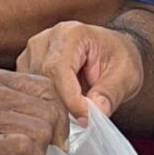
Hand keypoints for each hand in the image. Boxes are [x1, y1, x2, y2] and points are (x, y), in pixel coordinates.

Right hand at [16, 20, 144, 124]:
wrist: (112, 52)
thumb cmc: (120, 59)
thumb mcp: (127, 75)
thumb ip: (110, 93)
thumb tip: (94, 112)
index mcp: (71, 34)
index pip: (58, 70)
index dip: (70, 99)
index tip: (87, 119)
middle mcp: (45, 40)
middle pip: (42, 81)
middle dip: (61, 106)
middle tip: (84, 120)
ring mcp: (32, 53)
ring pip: (32, 90)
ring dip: (53, 107)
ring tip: (76, 113)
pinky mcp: (26, 68)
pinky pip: (30, 93)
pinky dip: (45, 105)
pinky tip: (64, 109)